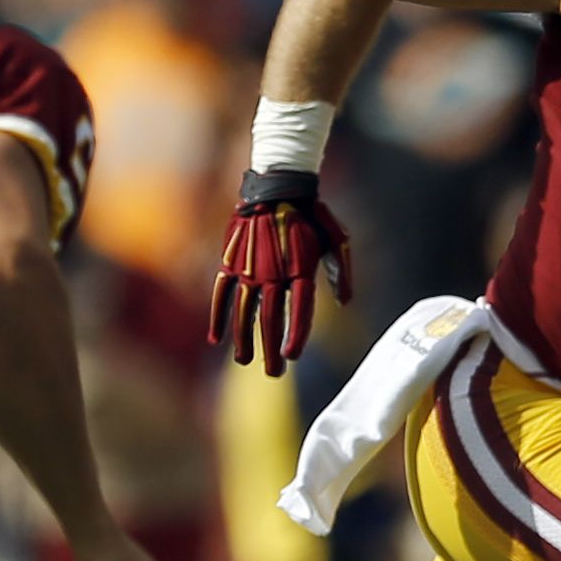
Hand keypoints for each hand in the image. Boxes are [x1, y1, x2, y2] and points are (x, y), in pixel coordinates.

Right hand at [208, 170, 352, 375]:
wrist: (277, 187)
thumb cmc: (312, 215)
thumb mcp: (337, 239)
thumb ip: (340, 272)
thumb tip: (344, 302)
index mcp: (301, 269)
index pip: (299, 311)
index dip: (296, 335)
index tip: (292, 356)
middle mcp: (272, 273)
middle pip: (270, 319)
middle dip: (271, 348)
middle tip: (272, 372)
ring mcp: (248, 269)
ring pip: (244, 311)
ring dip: (244, 338)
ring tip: (245, 361)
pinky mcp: (231, 263)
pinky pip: (222, 295)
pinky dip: (218, 316)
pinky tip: (216, 338)